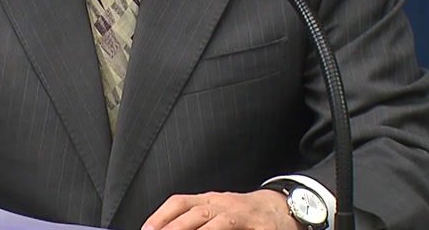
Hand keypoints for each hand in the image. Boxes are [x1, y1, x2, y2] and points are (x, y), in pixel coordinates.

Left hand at [142, 189, 295, 229]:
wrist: (282, 208)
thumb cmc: (245, 213)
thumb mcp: (218, 211)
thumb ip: (197, 218)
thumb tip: (167, 227)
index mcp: (210, 201)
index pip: (180, 202)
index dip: (161, 216)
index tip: (147, 229)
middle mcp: (222, 204)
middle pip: (194, 213)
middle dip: (174, 227)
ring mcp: (240, 214)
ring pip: (215, 223)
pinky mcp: (259, 226)